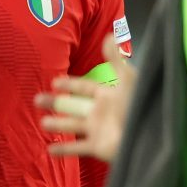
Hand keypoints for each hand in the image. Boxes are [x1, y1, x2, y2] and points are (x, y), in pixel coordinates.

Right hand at [35, 33, 136, 161]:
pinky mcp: (98, 147)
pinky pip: (78, 149)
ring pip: (72, 126)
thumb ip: (116, 60)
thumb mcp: (128, 80)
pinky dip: (64, 150)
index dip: (71, 85)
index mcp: (108, 96)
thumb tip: (109, 36)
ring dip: (57, 124)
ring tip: (42, 123)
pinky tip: (50, 150)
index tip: (54, 82)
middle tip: (37, 99)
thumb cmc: (139, 106)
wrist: (149, 136)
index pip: (86, 88)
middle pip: (73, 106)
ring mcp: (98, 130)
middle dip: (56, 103)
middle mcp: (101, 112)